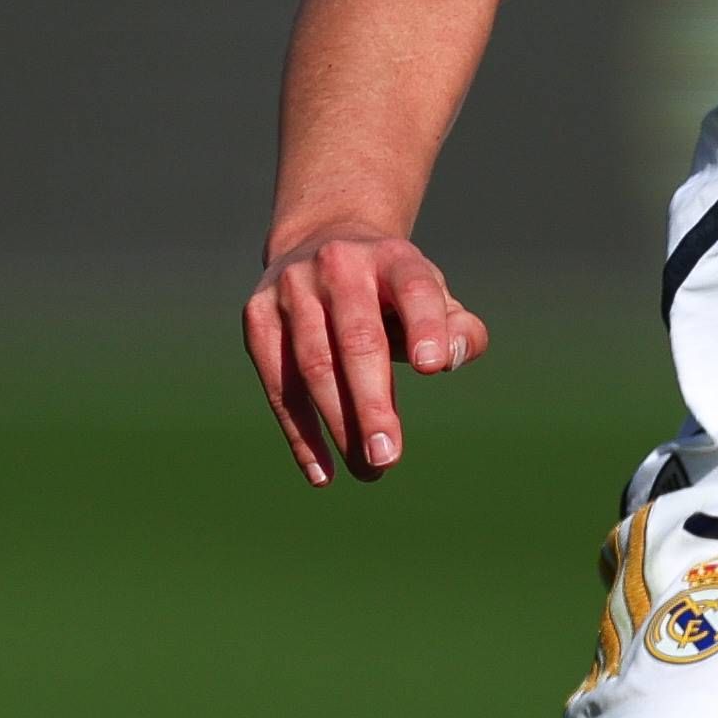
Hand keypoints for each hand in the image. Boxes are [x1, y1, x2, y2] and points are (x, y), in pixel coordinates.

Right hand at [244, 221, 486, 484]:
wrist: (318, 243)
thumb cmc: (391, 291)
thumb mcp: (433, 297)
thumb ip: (459, 330)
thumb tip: (448, 359)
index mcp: (392, 257)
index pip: (413, 289)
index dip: (424, 326)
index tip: (433, 368)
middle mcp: (339, 264)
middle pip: (357, 339)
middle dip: (372, 403)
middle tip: (387, 456)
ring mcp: (292, 288)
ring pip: (314, 366)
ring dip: (340, 425)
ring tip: (369, 472)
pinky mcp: (258, 318)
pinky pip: (279, 385)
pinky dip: (300, 433)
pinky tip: (323, 473)